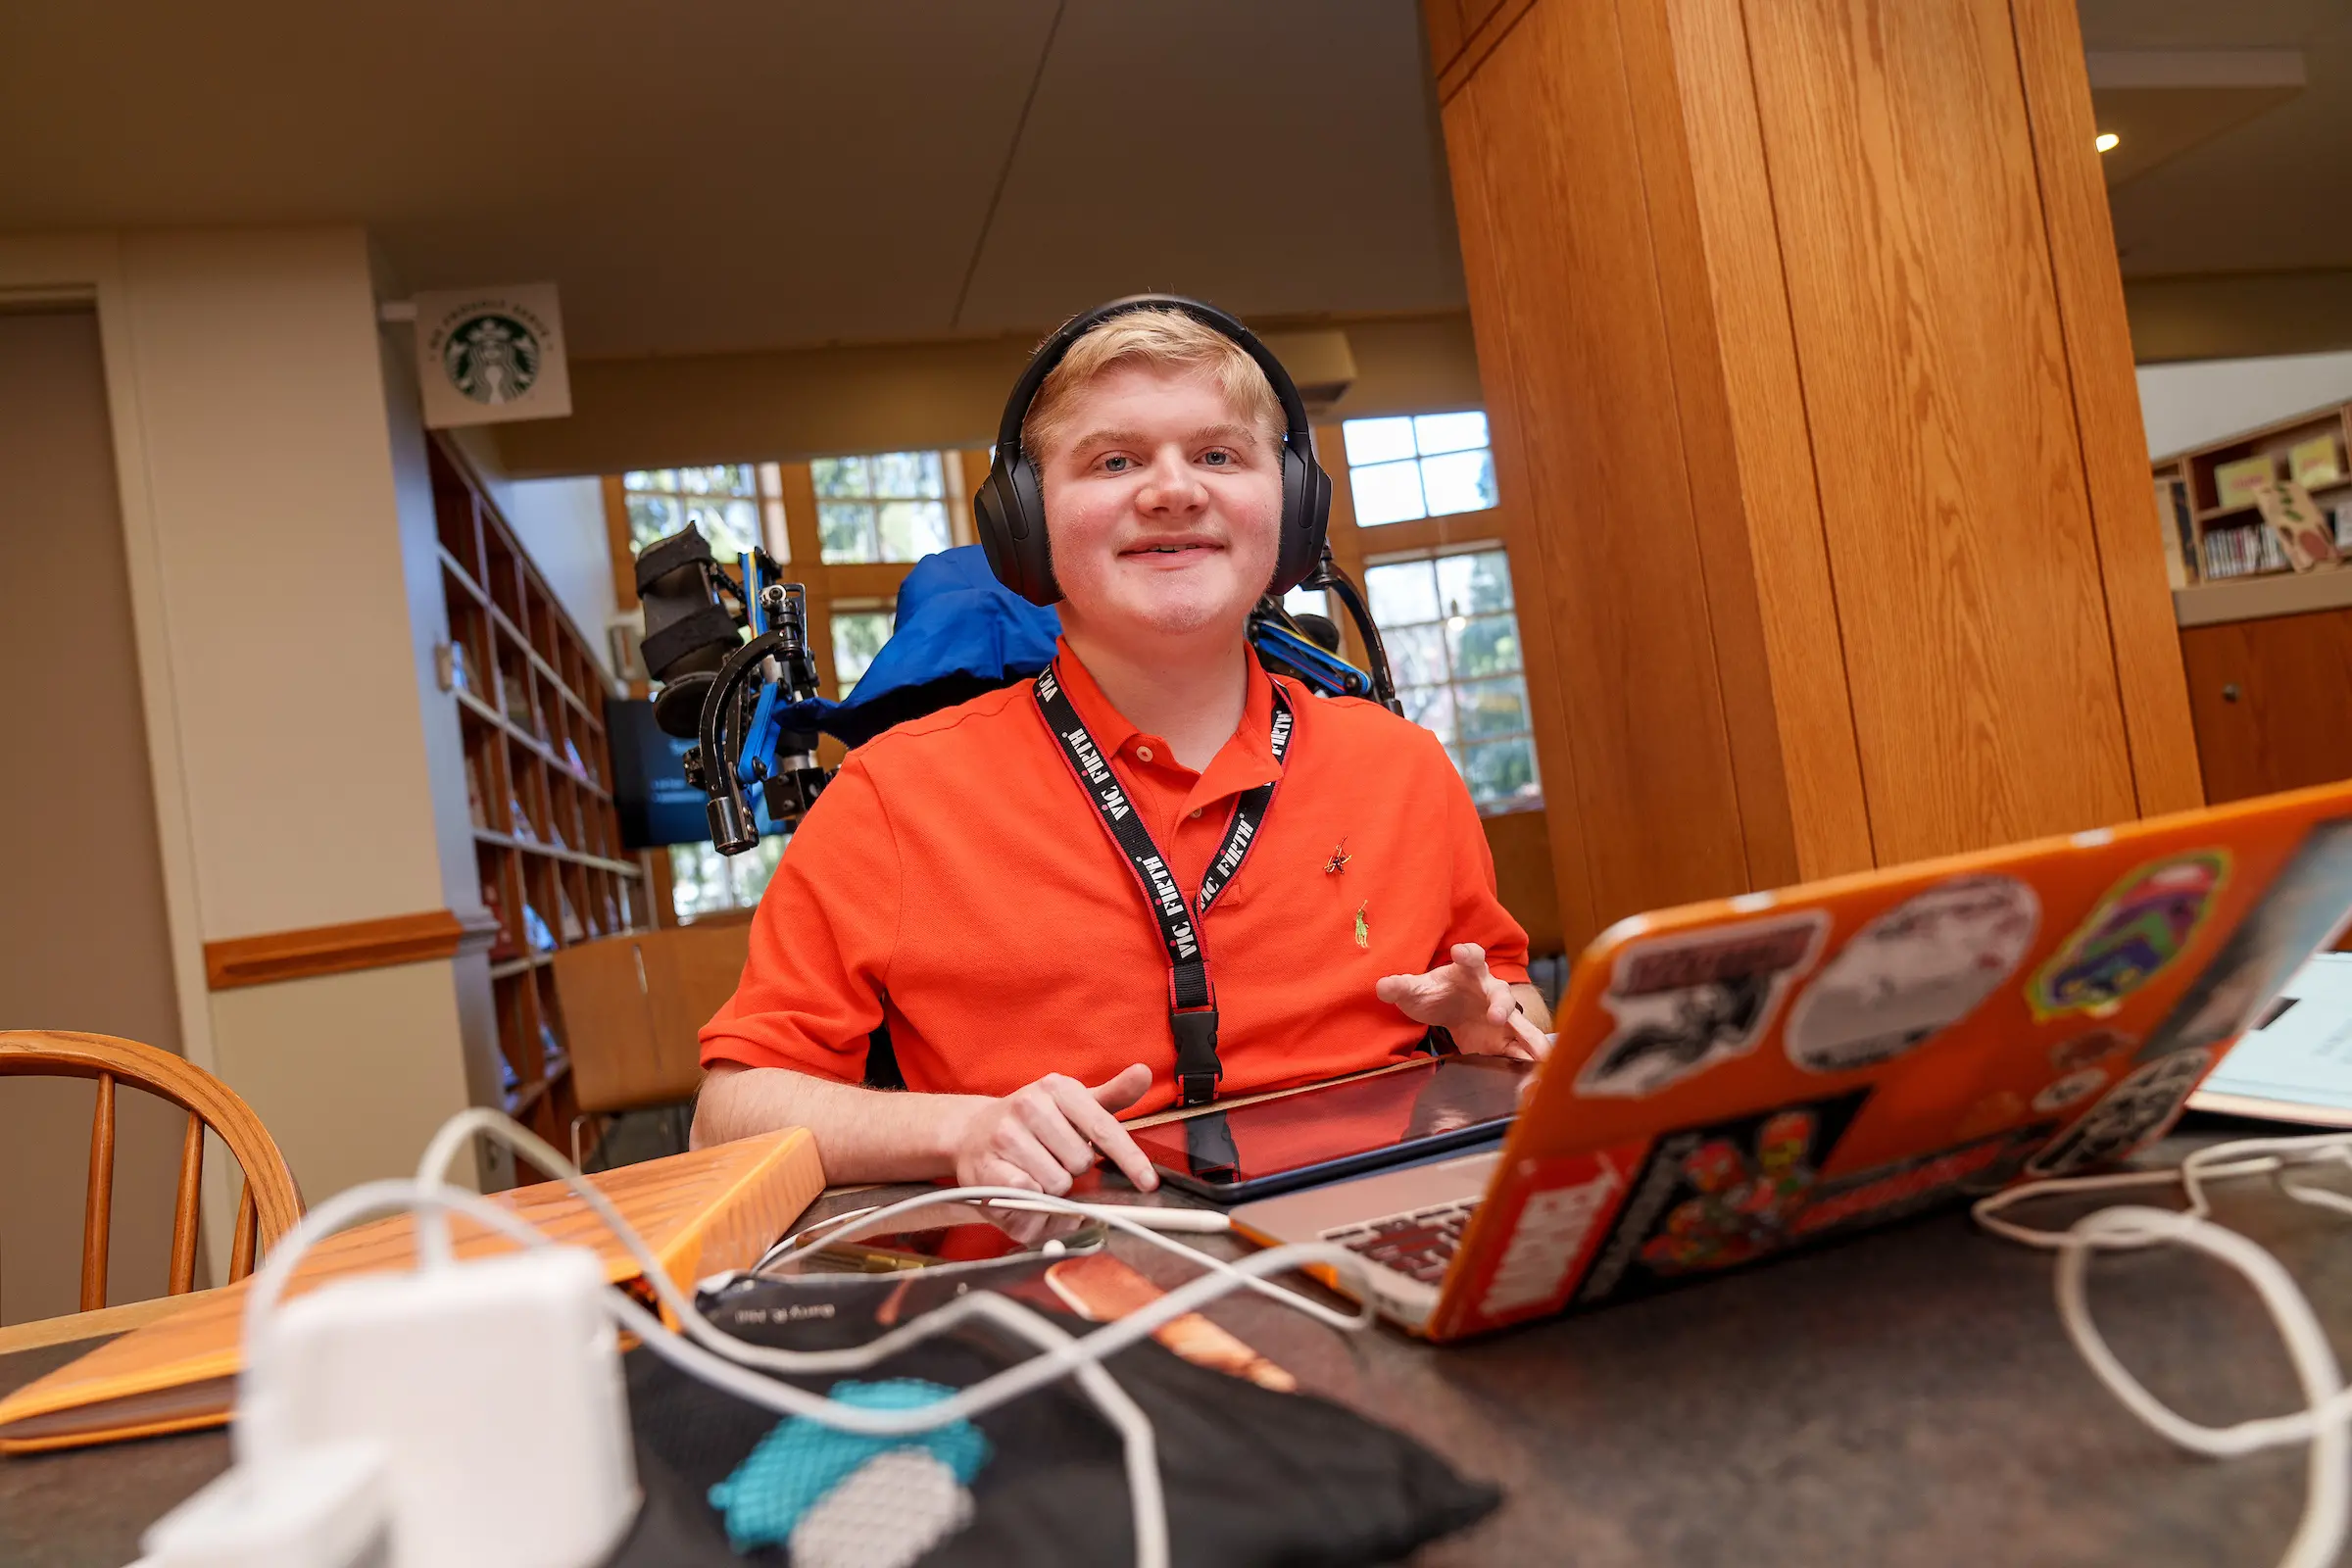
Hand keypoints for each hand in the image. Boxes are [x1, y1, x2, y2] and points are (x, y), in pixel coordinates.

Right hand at [950, 1064, 1158, 1194]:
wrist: (972, 1134)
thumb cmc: (1034, 1122)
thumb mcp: (1073, 1103)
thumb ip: (1113, 1093)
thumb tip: (1144, 1072)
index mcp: (1057, 1088)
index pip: (1103, 1128)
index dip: (1129, 1158)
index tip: (1148, 1182)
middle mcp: (1030, 1105)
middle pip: (1081, 1162)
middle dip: (1074, 1169)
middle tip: (1055, 1158)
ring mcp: (1005, 1135)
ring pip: (1057, 1183)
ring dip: (1053, 1187)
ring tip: (1036, 1170)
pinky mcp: (987, 1167)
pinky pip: (1029, 1195)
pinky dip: (1032, 1202)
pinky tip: (1021, 1185)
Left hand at [1376, 943, 1551, 1060]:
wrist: (1450, 1008)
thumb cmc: (1437, 992)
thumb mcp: (1415, 990)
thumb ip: (1400, 987)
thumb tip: (1383, 986)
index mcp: (1468, 972)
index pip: (1471, 957)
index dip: (1468, 953)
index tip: (1460, 952)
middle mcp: (1490, 992)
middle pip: (1501, 994)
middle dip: (1500, 1005)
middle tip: (1496, 1016)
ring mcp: (1502, 1017)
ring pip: (1520, 1025)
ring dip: (1529, 1038)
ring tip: (1541, 1055)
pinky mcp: (1505, 1040)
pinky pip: (1520, 1050)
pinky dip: (1528, 1062)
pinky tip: (1536, 1077)